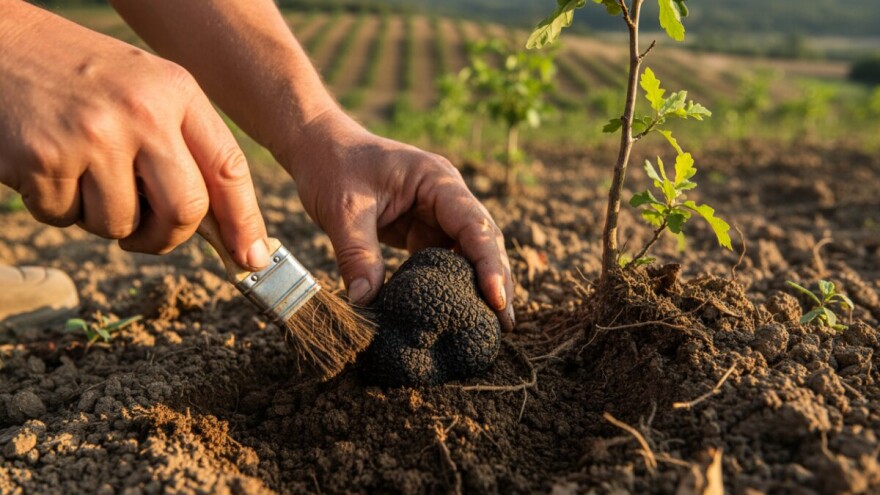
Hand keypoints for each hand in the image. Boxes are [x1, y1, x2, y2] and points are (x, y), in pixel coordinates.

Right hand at [0, 2, 269, 269]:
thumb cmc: (77, 77)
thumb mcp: (144, 92)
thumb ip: (184, 148)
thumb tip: (224, 229)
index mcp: (176, 92)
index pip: (228, 168)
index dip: (244, 221)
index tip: (251, 258)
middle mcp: (142, 112)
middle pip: (184, 211)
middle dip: (166, 237)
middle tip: (145, 234)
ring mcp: (93, 136)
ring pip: (120, 225)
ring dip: (100, 217)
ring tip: (80, 170)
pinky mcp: (44, 159)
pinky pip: (65, 219)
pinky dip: (56, 206)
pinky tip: (47, 164)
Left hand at [281, 109, 514, 330]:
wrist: (319, 148)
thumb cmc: (334, 167)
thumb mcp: (342, 209)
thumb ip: (357, 253)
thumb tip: (365, 301)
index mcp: (437, 181)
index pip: (473, 225)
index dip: (488, 263)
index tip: (496, 300)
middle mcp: (445, 197)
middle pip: (482, 241)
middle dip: (496, 280)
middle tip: (505, 323)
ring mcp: (436, 214)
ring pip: (467, 253)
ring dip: (477, 285)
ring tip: (489, 325)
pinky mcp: (421, 230)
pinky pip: (443, 260)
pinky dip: (451, 284)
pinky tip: (455, 311)